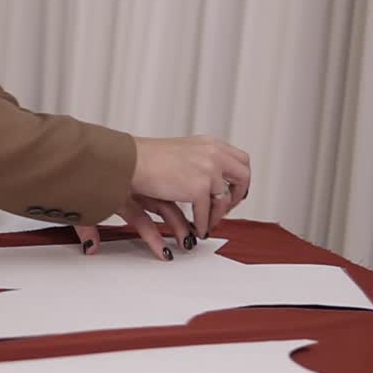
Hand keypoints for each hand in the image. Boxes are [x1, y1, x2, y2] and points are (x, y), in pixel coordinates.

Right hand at [75, 135, 250, 259]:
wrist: (129, 161)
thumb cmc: (142, 158)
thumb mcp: (178, 152)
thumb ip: (196, 161)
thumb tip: (207, 174)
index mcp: (208, 143)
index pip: (239, 159)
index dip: (239, 177)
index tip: (232, 190)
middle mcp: (213, 154)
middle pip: (243, 175)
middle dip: (238, 195)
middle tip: (225, 209)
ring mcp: (208, 170)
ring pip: (226, 198)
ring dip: (218, 214)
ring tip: (208, 223)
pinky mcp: (198, 188)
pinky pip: (207, 213)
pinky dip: (204, 224)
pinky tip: (198, 229)